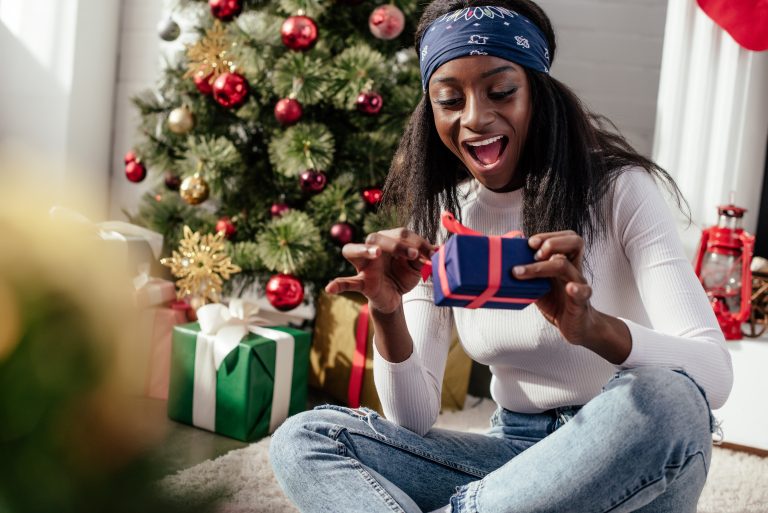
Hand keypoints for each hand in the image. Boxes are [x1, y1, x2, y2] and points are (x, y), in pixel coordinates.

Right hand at [325, 228, 434, 313]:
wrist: (395, 297)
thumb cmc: (403, 275)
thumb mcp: (418, 265)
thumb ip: (425, 256)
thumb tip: (440, 249)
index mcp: (388, 240)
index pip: (399, 233)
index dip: (416, 241)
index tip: (431, 253)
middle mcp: (372, 248)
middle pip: (376, 237)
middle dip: (396, 244)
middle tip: (412, 255)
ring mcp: (364, 265)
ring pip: (353, 250)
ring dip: (365, 249)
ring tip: (376, 253)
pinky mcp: (361, 282)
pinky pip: (346, 282)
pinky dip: (338, 284)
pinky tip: (330, 288)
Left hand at [512, 230, 595, 344]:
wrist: (576, 326)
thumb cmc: (557, 302)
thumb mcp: (538, 285)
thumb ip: (528, 272)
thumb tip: (507, 258)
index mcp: (564, 262)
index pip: (564, 237)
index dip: (547, 236)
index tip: (529, 243)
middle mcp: (573, 269)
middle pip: (575, 242)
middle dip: (552, 243)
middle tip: (534, 254)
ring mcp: (578, 284)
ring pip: (566, 267)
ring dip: (543, 267)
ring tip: (523, 272)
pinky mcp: (581, 302)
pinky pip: (583, 292)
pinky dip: (577, 289)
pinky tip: (569, 288)